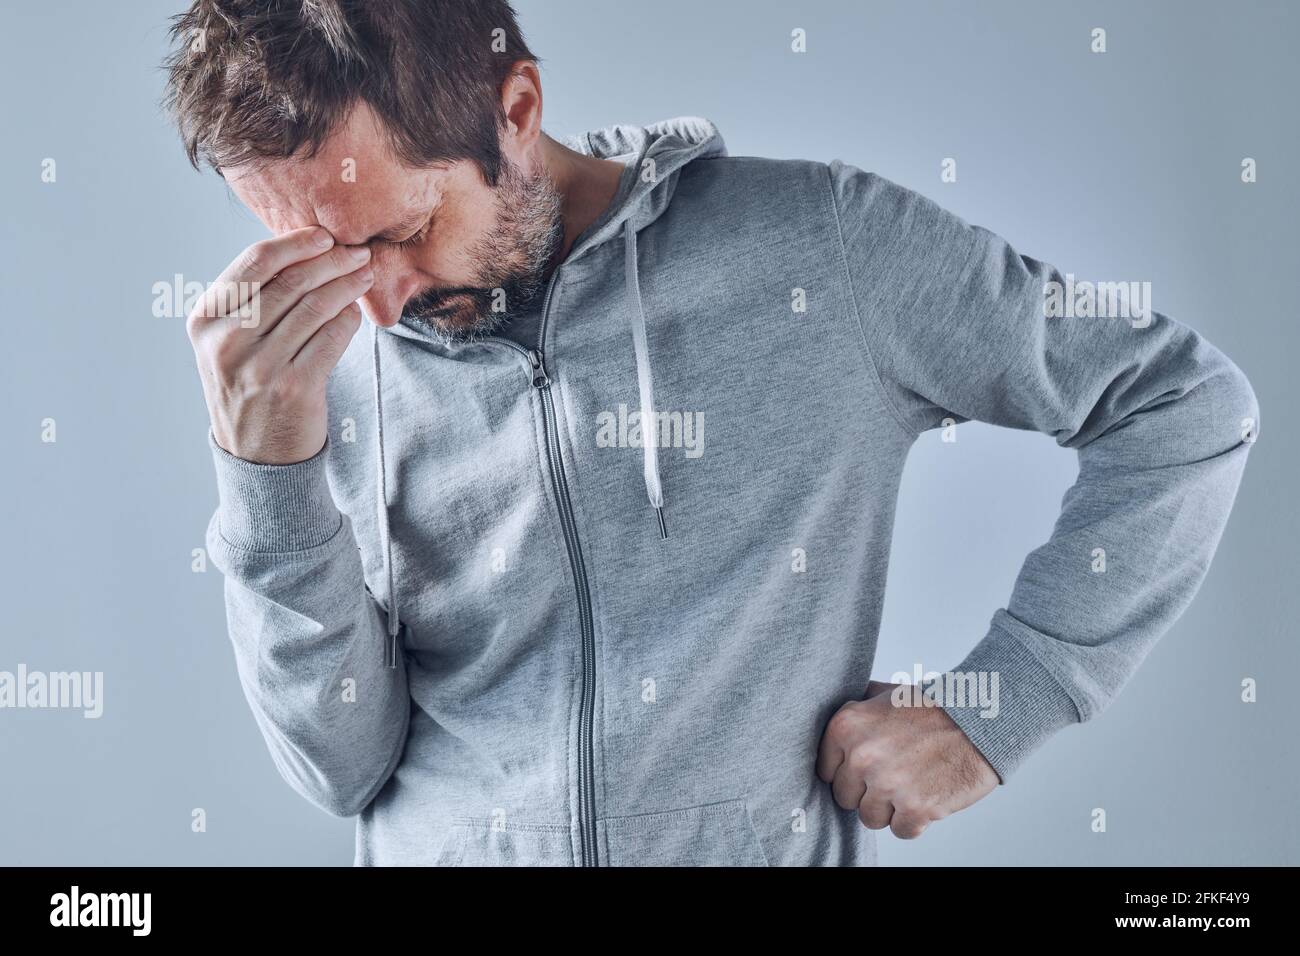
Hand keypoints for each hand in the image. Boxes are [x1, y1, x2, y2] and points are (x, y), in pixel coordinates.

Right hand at [186, 226, 374, 463]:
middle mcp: (227, 342)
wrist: (255, 455)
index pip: (254, 263)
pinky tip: (356, 310)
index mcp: (205, 320)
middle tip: (358, 252)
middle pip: (290, 281)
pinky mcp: (295, 387)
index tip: (324, 235)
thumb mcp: (228, 342)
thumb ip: (251, 300)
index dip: (295, 242)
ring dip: (347, 284)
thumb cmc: (247, 386)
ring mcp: (260, 366)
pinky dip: (349, 318)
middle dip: (331, 260)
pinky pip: (333, 337)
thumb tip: (305, 249)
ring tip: (365, 274)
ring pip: (316, 306)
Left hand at [816, 680, 997, 838]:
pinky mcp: (915, 808)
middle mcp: (861, 756)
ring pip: (870, 818)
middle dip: (867, 791)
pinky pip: (901, 831)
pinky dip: (915, 821)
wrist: (980, 720)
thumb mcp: (885, 694)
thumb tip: (831, 716)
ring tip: (912, 784)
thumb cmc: (934, 708)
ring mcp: (887, 783)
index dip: (848, 772)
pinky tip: (927, 796)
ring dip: (890, 809)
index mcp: (846, 726)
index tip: (867, 767)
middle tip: (895, 774)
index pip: (825, 771)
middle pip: (845, 798)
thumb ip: (856, 707)